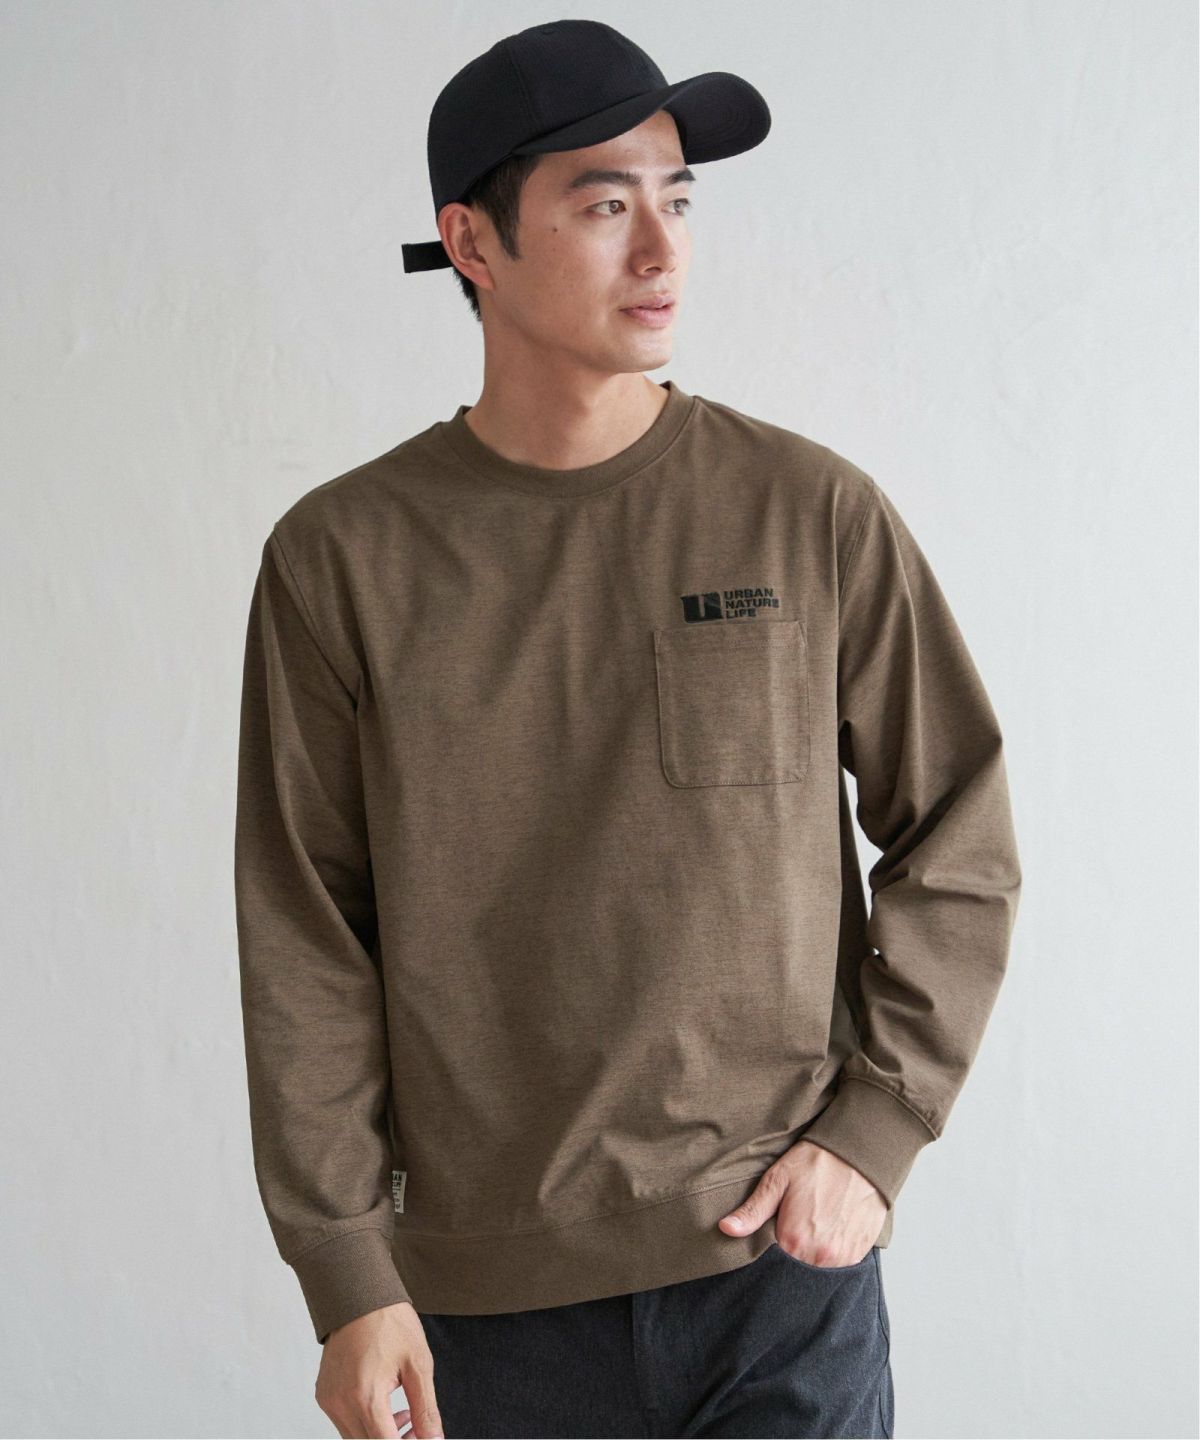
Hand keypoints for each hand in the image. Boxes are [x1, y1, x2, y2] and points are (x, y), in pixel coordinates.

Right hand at [315, 1300, 444, 1438]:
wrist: (360, 1295)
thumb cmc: (389, 1322)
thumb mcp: (417, 1363)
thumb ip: (425, 1408)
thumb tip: (433, 1438)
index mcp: (365, 1396)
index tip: (422, 1437)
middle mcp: (341, 1403)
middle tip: (416, 1426)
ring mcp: (329, 1400)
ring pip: (355, 1439)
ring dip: (380, 1435)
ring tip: (404, 1415)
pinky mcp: (324, 1395)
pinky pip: (344, 1424)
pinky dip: (365, 1424)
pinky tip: (384, 1405)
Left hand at [717, 1140, 886, 1266]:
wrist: (860, 1156)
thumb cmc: (817, 1163)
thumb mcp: (778, 1179)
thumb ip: (752, 1210)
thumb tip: (725, 1228)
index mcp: (793, 1240)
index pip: (770, 1264)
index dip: (766, 1252)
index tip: (769, 1235)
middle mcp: (819, 1256)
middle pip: (793, 1272)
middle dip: (787, 1257)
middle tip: (790, 1228)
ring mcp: (841, 1259)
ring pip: (815, 1272)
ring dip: (808, 1258)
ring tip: (808, 1229)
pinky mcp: (857, 1256)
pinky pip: (836, 1269)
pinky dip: (828, 1257)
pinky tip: (826, 1232)